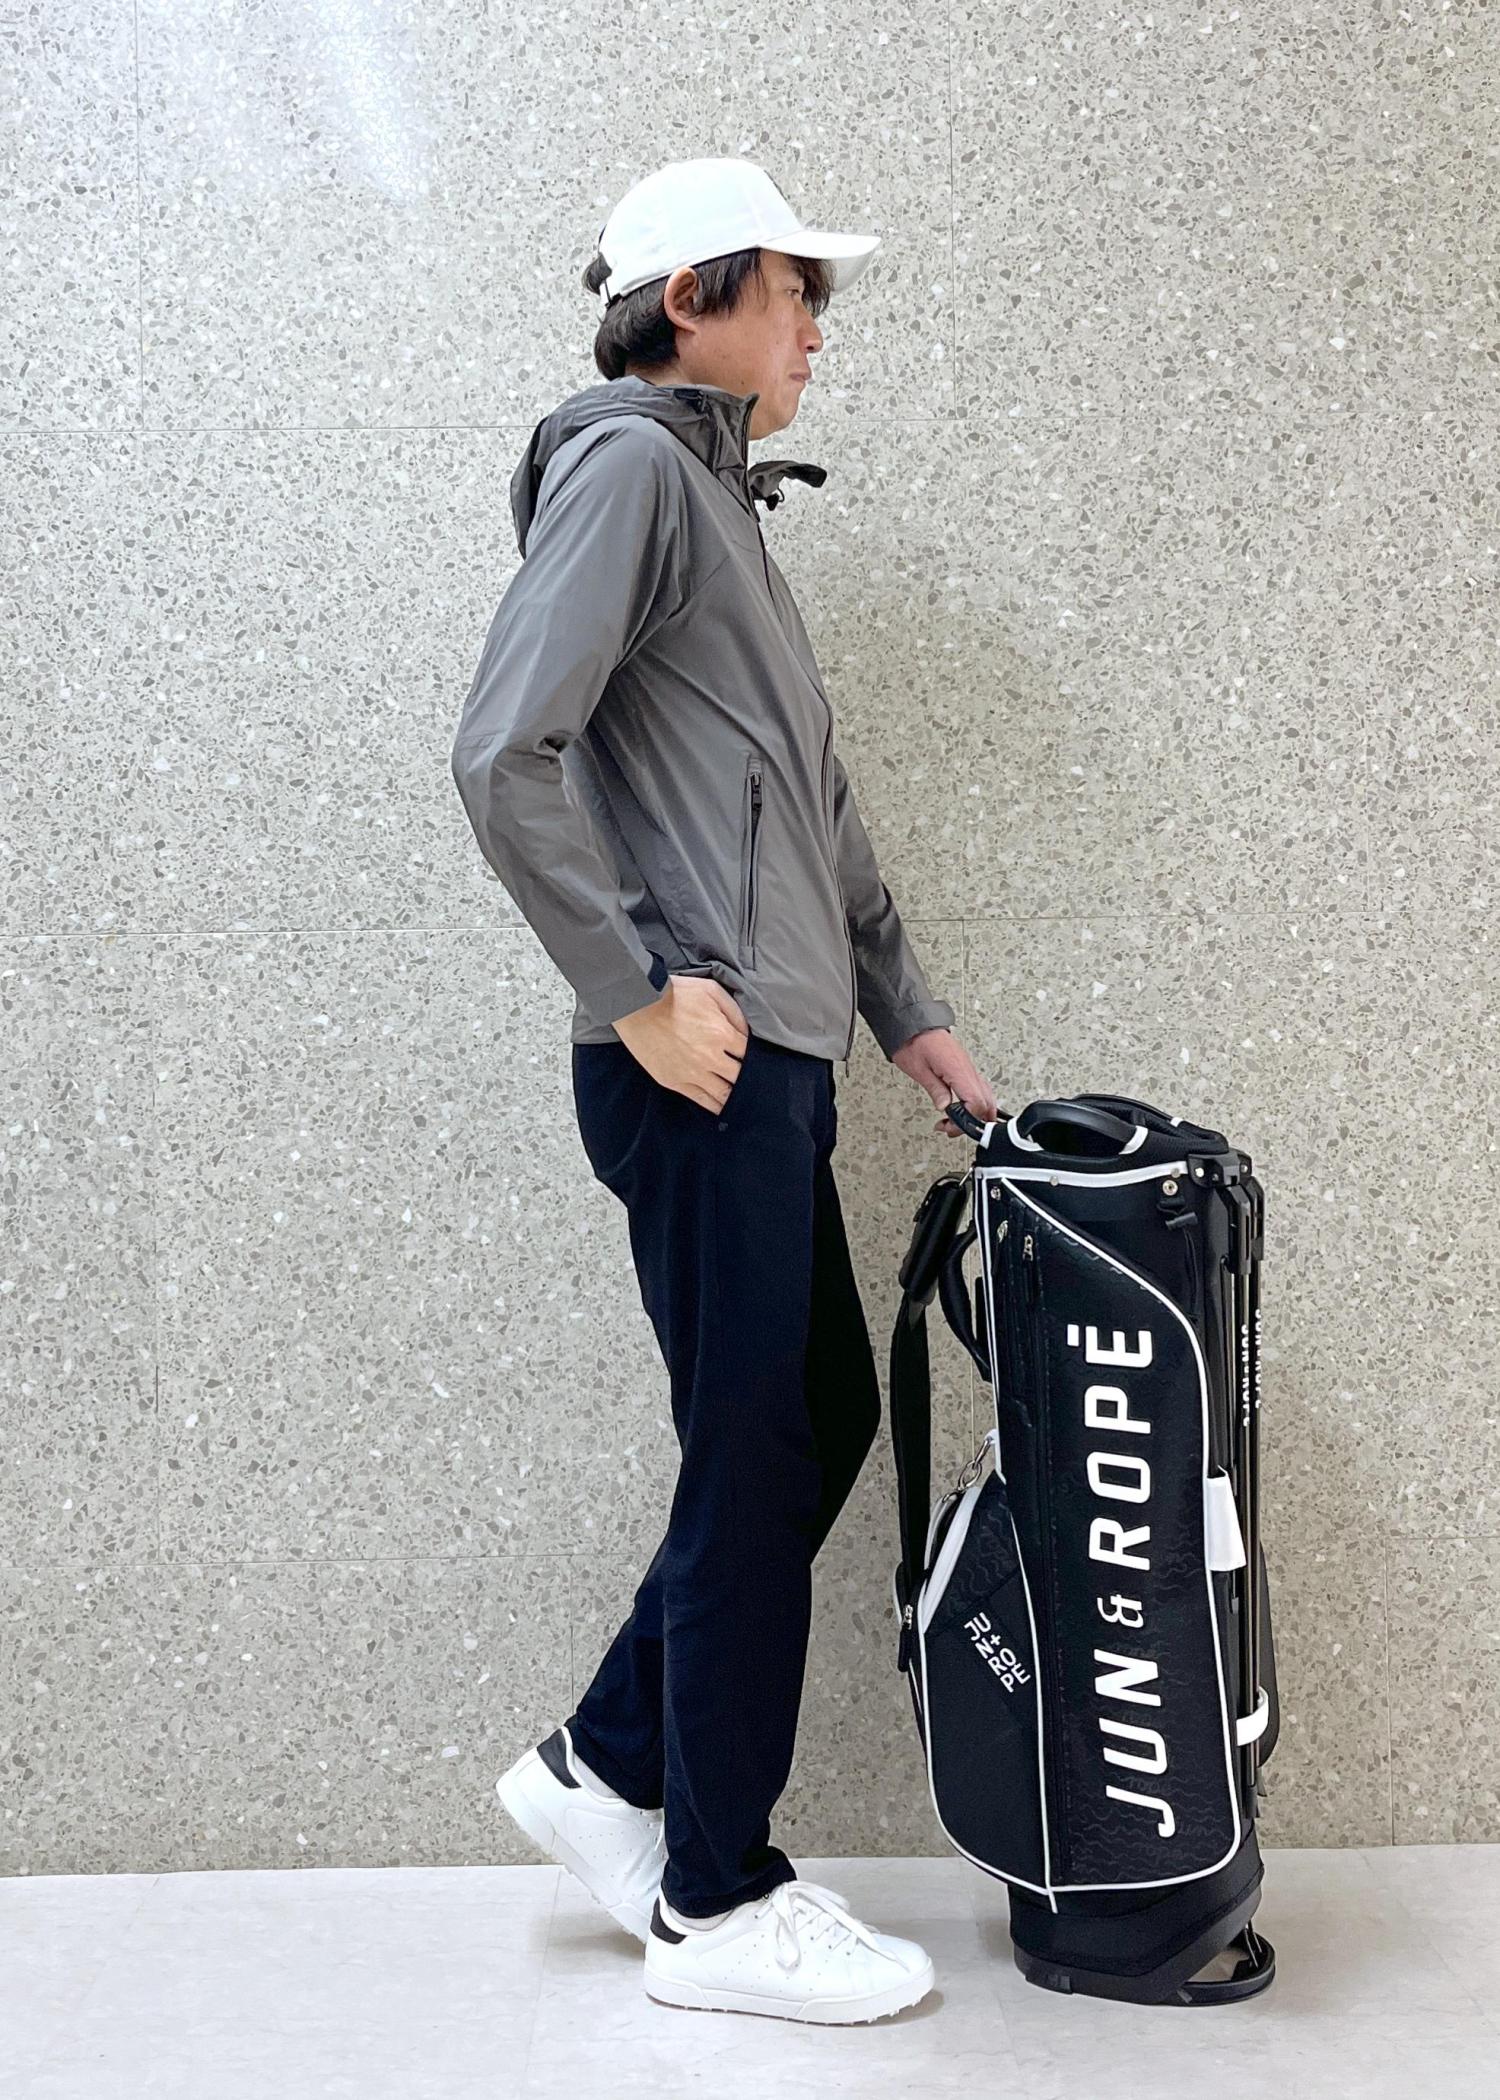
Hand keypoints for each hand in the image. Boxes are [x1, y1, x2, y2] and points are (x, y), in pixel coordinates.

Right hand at [612, 974, 749, 1113]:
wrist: (637, 1005)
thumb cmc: (674, 994)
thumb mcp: (711, 990)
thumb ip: (734, 1011)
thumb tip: (747, 1032)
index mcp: (721, 1034)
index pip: (750, 1054)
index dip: (755, 1056)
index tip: (754, 1058)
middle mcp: (710, 1058)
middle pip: (740, 1077)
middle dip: (747, 1077)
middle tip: (752, 1080)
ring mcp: (691, 1073)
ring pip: (723, 1094)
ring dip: (734, 1096)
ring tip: (740, 1098)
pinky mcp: (674, 1082)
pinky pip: (701, 1100)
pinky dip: (714, 1106)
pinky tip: (721, 1107)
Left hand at [891, 1027, 999, 1138]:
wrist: (915, 1023)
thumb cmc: (913, 1042)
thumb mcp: (918, 1069)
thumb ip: (935, 1090)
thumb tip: (945, 1107)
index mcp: (957, 1069)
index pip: (974, 1102)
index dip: (966, 1120)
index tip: (949, 1126)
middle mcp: (967, 1068)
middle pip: (985, 1102)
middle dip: (972, 1122)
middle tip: (950, 1128)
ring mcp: (969, 1068)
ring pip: (986, 1096)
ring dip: (976, 1113)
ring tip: (956, 1122)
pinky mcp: (965, 1068)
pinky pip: (978, 1088)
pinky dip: (975, 1103)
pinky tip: (963, 1109)